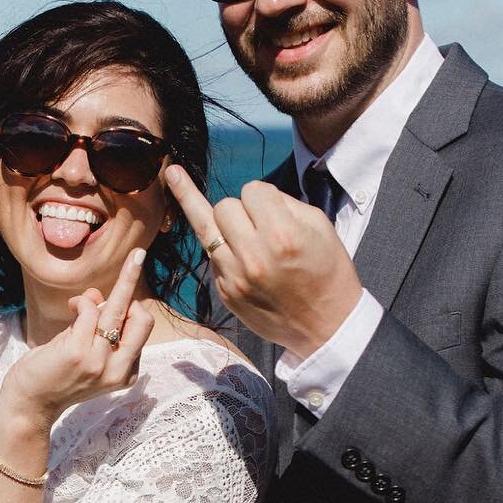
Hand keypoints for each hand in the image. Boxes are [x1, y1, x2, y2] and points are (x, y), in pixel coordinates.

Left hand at [0, 249, 154, 429]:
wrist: (29, 405)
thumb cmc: (55, 376)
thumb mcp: (84, 352)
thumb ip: (95, 327)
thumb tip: (98, 294)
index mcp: (126, 373)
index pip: (143, 329)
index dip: (128, 308)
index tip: (108, 302)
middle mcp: (118, 371)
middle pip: (143, 319)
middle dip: (132, 284)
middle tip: (131, 260)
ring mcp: (99, 363)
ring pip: (116, 310)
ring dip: (97, 295)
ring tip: (77, 303)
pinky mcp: (78, 354)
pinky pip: (89, 311)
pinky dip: (80, 302)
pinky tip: (71, 307)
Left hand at [165, 167, 362, 357]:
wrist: (326, 327)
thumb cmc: (328, 272)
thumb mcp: (319, 227)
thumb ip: (284, 203)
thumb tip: (251, 196)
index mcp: (282, 235)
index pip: (252, 190)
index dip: (262, 195)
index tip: (272, 207)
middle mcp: (254, 256)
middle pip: (224, 206)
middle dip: (239, 208)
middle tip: (256, 222)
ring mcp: (236, 278)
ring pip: (205, 227)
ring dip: (216, 219)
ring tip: (175, 176)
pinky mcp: (226, 293)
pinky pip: (212, 257)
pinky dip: (222, 250)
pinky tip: (220, 241)